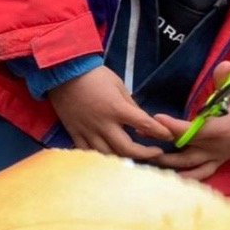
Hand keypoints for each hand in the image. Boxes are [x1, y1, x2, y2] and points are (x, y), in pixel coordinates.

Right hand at [47, 64, 172, 159]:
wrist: (61, 71)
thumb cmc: (93, 74)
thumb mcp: (118, 85)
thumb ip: (130, 105)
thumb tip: (142, 122)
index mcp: (116, 109)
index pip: (145, 125)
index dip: (161, 133)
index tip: (168, 136)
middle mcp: (103, 124)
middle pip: (128, 149)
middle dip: (146, 154)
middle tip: (156, 153)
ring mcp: (88, 130)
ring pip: (109, 155)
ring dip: (125, 158)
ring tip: (134, 157)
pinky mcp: (75, 132)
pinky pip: (89, 152)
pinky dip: (101, 157)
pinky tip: (110, 156)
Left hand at [145, 60, 229, 176]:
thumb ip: (225, 80)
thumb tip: (225, 63)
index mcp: (222, 131)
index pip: (194, 131)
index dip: (174, 126)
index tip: (156, 119)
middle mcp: (218, 148)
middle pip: (185, 148)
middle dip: (162, 142)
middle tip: (140, 134)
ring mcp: (217, 157)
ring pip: (190, 165)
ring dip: (169, 163)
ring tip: (146, 157)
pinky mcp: (218, 162)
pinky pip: (201, 173)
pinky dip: (186, 177)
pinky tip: (168, 178)